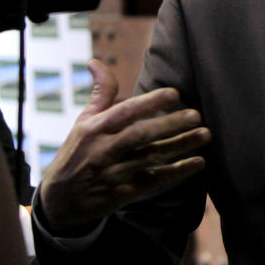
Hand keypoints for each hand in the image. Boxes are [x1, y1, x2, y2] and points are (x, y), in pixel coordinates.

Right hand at [39, 59, 210, 232]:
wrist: (59, 201)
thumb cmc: (77, 153)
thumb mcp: (83, 123)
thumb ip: (100, 94)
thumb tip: (95, 62)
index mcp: (95, 129)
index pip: (124, 113)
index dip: (149, 103)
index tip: (174, 93)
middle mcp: (104, 151)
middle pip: (140, 135)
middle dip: (169, 124)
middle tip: (196, 114)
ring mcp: (114, 174)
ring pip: (151, 157)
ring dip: (180, 146)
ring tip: (205, 134)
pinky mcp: (123, 194)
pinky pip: (154, 181)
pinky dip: (176, 173)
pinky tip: (198, 163)